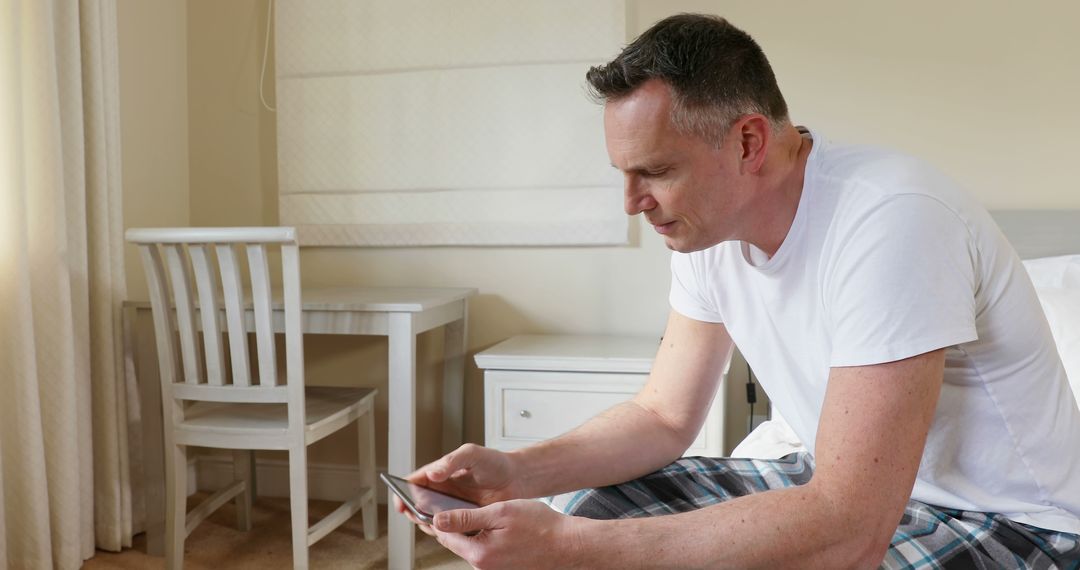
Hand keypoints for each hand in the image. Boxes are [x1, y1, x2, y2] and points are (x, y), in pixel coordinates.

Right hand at [393, 444, 523, 530]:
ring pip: (432, 518)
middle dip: (413, 511)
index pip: (415, 482)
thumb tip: (433, 473)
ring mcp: (453, 507)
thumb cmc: (495, 462)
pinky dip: (446, 532)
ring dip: (429, 523)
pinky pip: (450, 529)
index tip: (401, 502)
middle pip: (418, 503)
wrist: (518, 478)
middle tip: (417, 514)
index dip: (403, 492)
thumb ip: (452, 461)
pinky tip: (450, 531)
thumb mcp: (472, 454)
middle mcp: (443, 491)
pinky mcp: (465, 520)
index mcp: (440, 473)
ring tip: (434, 523)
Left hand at [432, 499, 584, 568]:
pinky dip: (489, 539)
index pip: (445, 536)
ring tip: (492, 516)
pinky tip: (503, 529)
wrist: (568, 545)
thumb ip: (466, 517)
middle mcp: (484, 567)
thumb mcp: (500, 512)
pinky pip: (488, 552)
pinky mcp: (504, 569)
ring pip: (473, 547)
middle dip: (459, 524)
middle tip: (470, 506)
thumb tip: (438, 521)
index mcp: (479, 554)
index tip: (441, 504)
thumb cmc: (540, 527)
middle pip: (459, 543)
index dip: (441, 517)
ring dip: (476, 531)